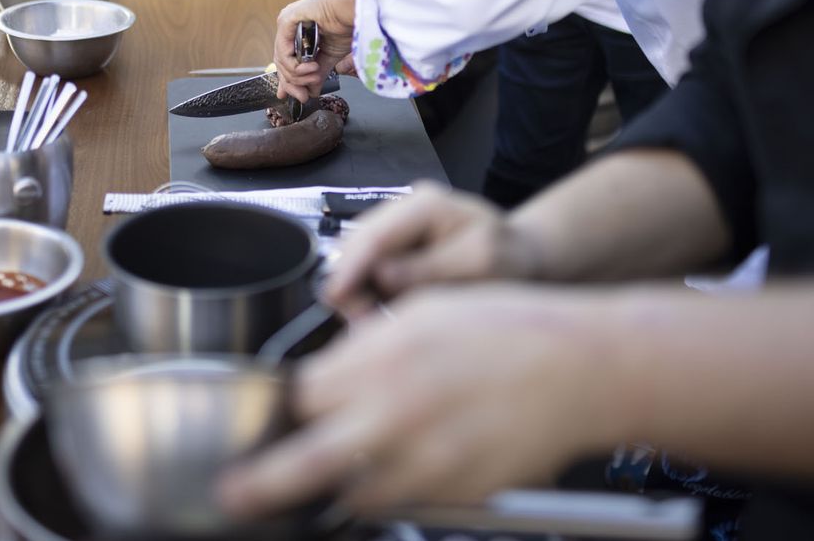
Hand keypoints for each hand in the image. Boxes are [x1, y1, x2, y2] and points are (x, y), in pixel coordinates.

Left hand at [218, 285, 625, 517]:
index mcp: (386, 355)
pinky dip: (391, 492)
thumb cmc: (510, 330)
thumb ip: (368, 348)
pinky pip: (404, 502)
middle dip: (262, 481)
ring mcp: (429, 459)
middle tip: (232, 496)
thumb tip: (328, 376)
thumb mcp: (425, 312)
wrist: (580, 368)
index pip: (304, 394)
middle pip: (307, 459)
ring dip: (339, 485)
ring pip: (354, 493)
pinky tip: (400, 466)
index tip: (282, 412)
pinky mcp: (457, 492)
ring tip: (332, 477)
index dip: (287, 406)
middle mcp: (400, 410)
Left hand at [274, 0, 359, 100]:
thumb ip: (317, 74)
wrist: (355, 10)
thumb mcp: (329, 57)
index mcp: (297, 33)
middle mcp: (288, 27)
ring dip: (298, 75)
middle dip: (293, 83)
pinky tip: (310, 68)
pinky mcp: (287, 20)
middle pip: (281, 63)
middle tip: (305, 96)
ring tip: (315, 77)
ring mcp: (286, 22)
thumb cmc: (347, 25)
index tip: (297, 96)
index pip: (285, 61)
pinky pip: (283, 50)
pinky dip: (294, 65)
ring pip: (281, 59)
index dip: (288, 82)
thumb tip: (311, 92)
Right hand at [324, 182, 537, 318]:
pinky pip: (366, 268)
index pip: (375, 235)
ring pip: (354, 257)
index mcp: (426, 204)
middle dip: (350, 283)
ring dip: (357, 290)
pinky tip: (382, 310)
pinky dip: (367, 291)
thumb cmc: (509, 260)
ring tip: (375, 320)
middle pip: (355, 244)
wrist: (520, 257)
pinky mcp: (392, 245)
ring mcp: (395, 225)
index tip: (336, 297)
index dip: (350, 267)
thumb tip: (379, 276)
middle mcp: (402, 208)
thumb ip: (430, 269)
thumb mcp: (480, 265)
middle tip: (363, 323)